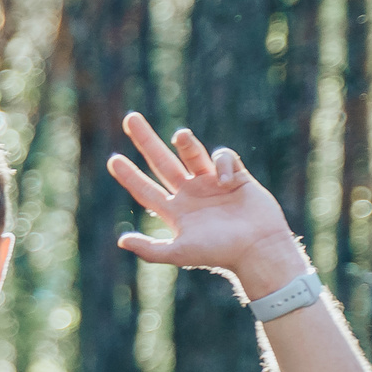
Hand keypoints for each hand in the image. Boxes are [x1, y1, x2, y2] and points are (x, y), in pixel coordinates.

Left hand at [108, 113, 311, 300]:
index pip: (145, 189)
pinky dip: (222, 164)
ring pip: (192, 153)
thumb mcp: (179, 253)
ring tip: (179, 135)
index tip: (113, 160)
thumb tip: (121, 240)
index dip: (129, 176)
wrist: (257, 248)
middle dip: (145, 141)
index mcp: (175, 211)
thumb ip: (150, 249)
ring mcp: (212, 184)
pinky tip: (227, 184)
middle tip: (130, 118)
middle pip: (161, 162)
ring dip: (185, 142)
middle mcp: (190, 194)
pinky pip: (223, 157)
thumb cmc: (219, 253)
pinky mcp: (235, 176)